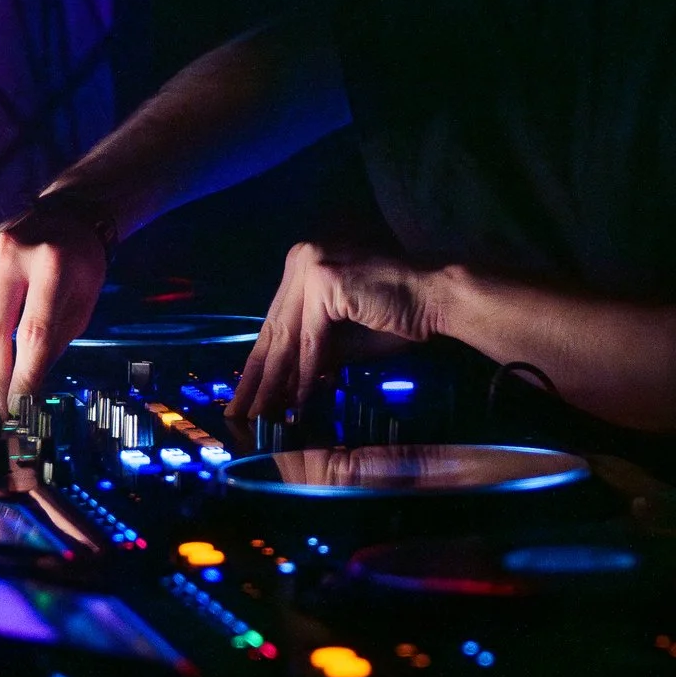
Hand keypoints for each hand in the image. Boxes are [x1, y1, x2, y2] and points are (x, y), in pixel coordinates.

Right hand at [0, 197, 107, 412]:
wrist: (65, 216)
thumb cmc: (81, 265)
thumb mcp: (82, 302)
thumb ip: (55, 343)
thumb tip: (29, 391)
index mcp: (51, 263)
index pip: (33, 335)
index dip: (25, 378)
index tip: (21, 410)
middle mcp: (12, 255)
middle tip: (1, 412)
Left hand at [227, 242, 445, 419]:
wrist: (435, 298)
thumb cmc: (396, 316)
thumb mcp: (341, 340)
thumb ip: (309, 355)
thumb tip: (280, 389)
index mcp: (302, 263)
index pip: (274, 322)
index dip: (258, 365)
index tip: (244, 398)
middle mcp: (301, 258)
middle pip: (274, 331)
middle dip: (257, 379)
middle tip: (239, 415)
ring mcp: (311, 266)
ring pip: (288, 339)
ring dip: (275, 384)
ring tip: (261, 418)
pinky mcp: (325, 282)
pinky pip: (311, 341)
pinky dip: (305, 376)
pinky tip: (297, 405)